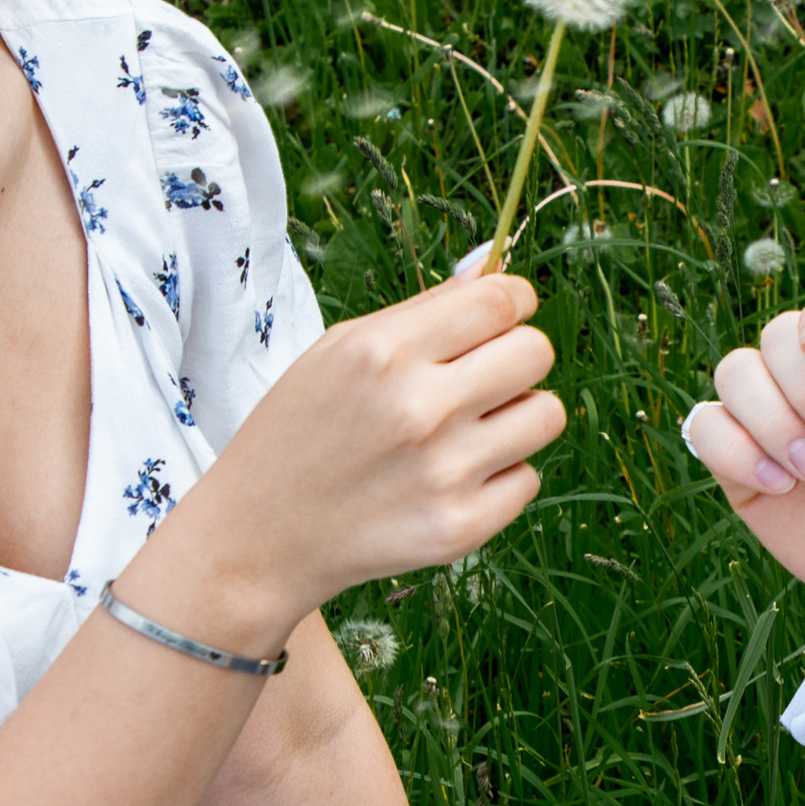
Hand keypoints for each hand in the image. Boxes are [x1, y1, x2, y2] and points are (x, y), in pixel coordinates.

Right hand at [188, 271, 565, 624]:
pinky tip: (451, 479)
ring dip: (517, 417)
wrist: (258, 538)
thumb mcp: (339, 349)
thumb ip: (424, 310)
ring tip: (469, 429)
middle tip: (481, 376)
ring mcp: (442, 473)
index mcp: (384, 351)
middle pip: (536, 352)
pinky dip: (499, 477)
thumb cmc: (301, 430)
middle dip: (518, 356)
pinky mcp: (458, 529)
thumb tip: (491, 267)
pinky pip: (528, 480)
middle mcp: (418, 409)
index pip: (500, 300)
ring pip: (546, 415)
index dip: (515, 299)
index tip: (506, 313)